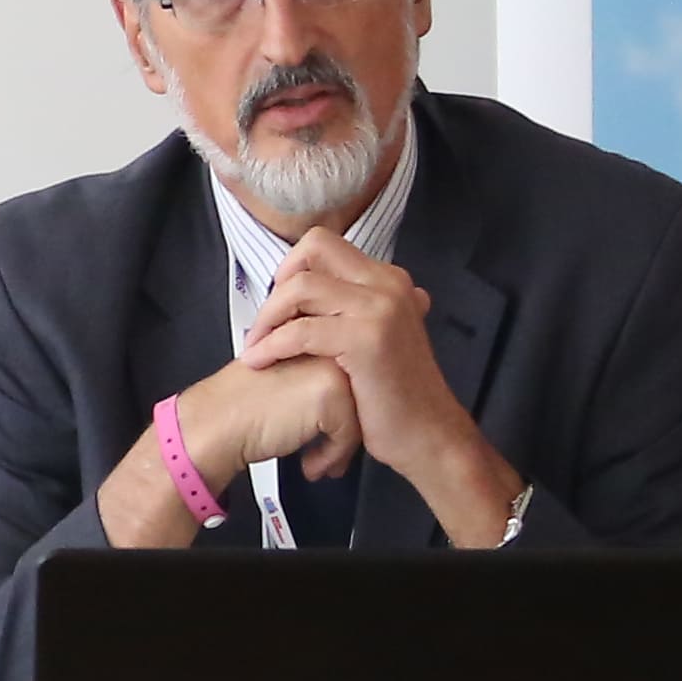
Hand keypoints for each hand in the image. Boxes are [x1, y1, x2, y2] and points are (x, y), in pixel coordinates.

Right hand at [95, 350, 359, 547]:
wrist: (214, 422)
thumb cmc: (239, 404)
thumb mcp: (283, 373)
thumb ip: (314, 374)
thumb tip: (351, 401)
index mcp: (314, 331)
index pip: (351, 372)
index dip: (339, 411)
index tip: (327, 436)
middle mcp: (327, 342)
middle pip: (361, 392)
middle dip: (347, 430)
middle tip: (330, 454)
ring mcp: (331, 365)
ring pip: (360, 413)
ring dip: (340, 446)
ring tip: (317, 462)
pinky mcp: (330, 393)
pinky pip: (350, 433)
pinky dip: (332, 455)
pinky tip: (309, 464)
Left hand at [237, 229, 524, 539]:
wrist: (427, 436)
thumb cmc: (393, 395)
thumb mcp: (374, 338)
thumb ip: (349, 310)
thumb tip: (305, 293)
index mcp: (387, 280)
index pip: (323, 244)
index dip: (291, 268)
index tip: (278, 306)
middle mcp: (387, 284)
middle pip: (313, 249)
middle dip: (277, 284)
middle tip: (263, 324)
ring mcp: (380, 308)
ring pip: (301, 286)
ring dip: (268, 316)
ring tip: (254, 347)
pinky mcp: (367, 339)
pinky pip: (301, 330)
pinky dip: (271, 344)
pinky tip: (259, 362)